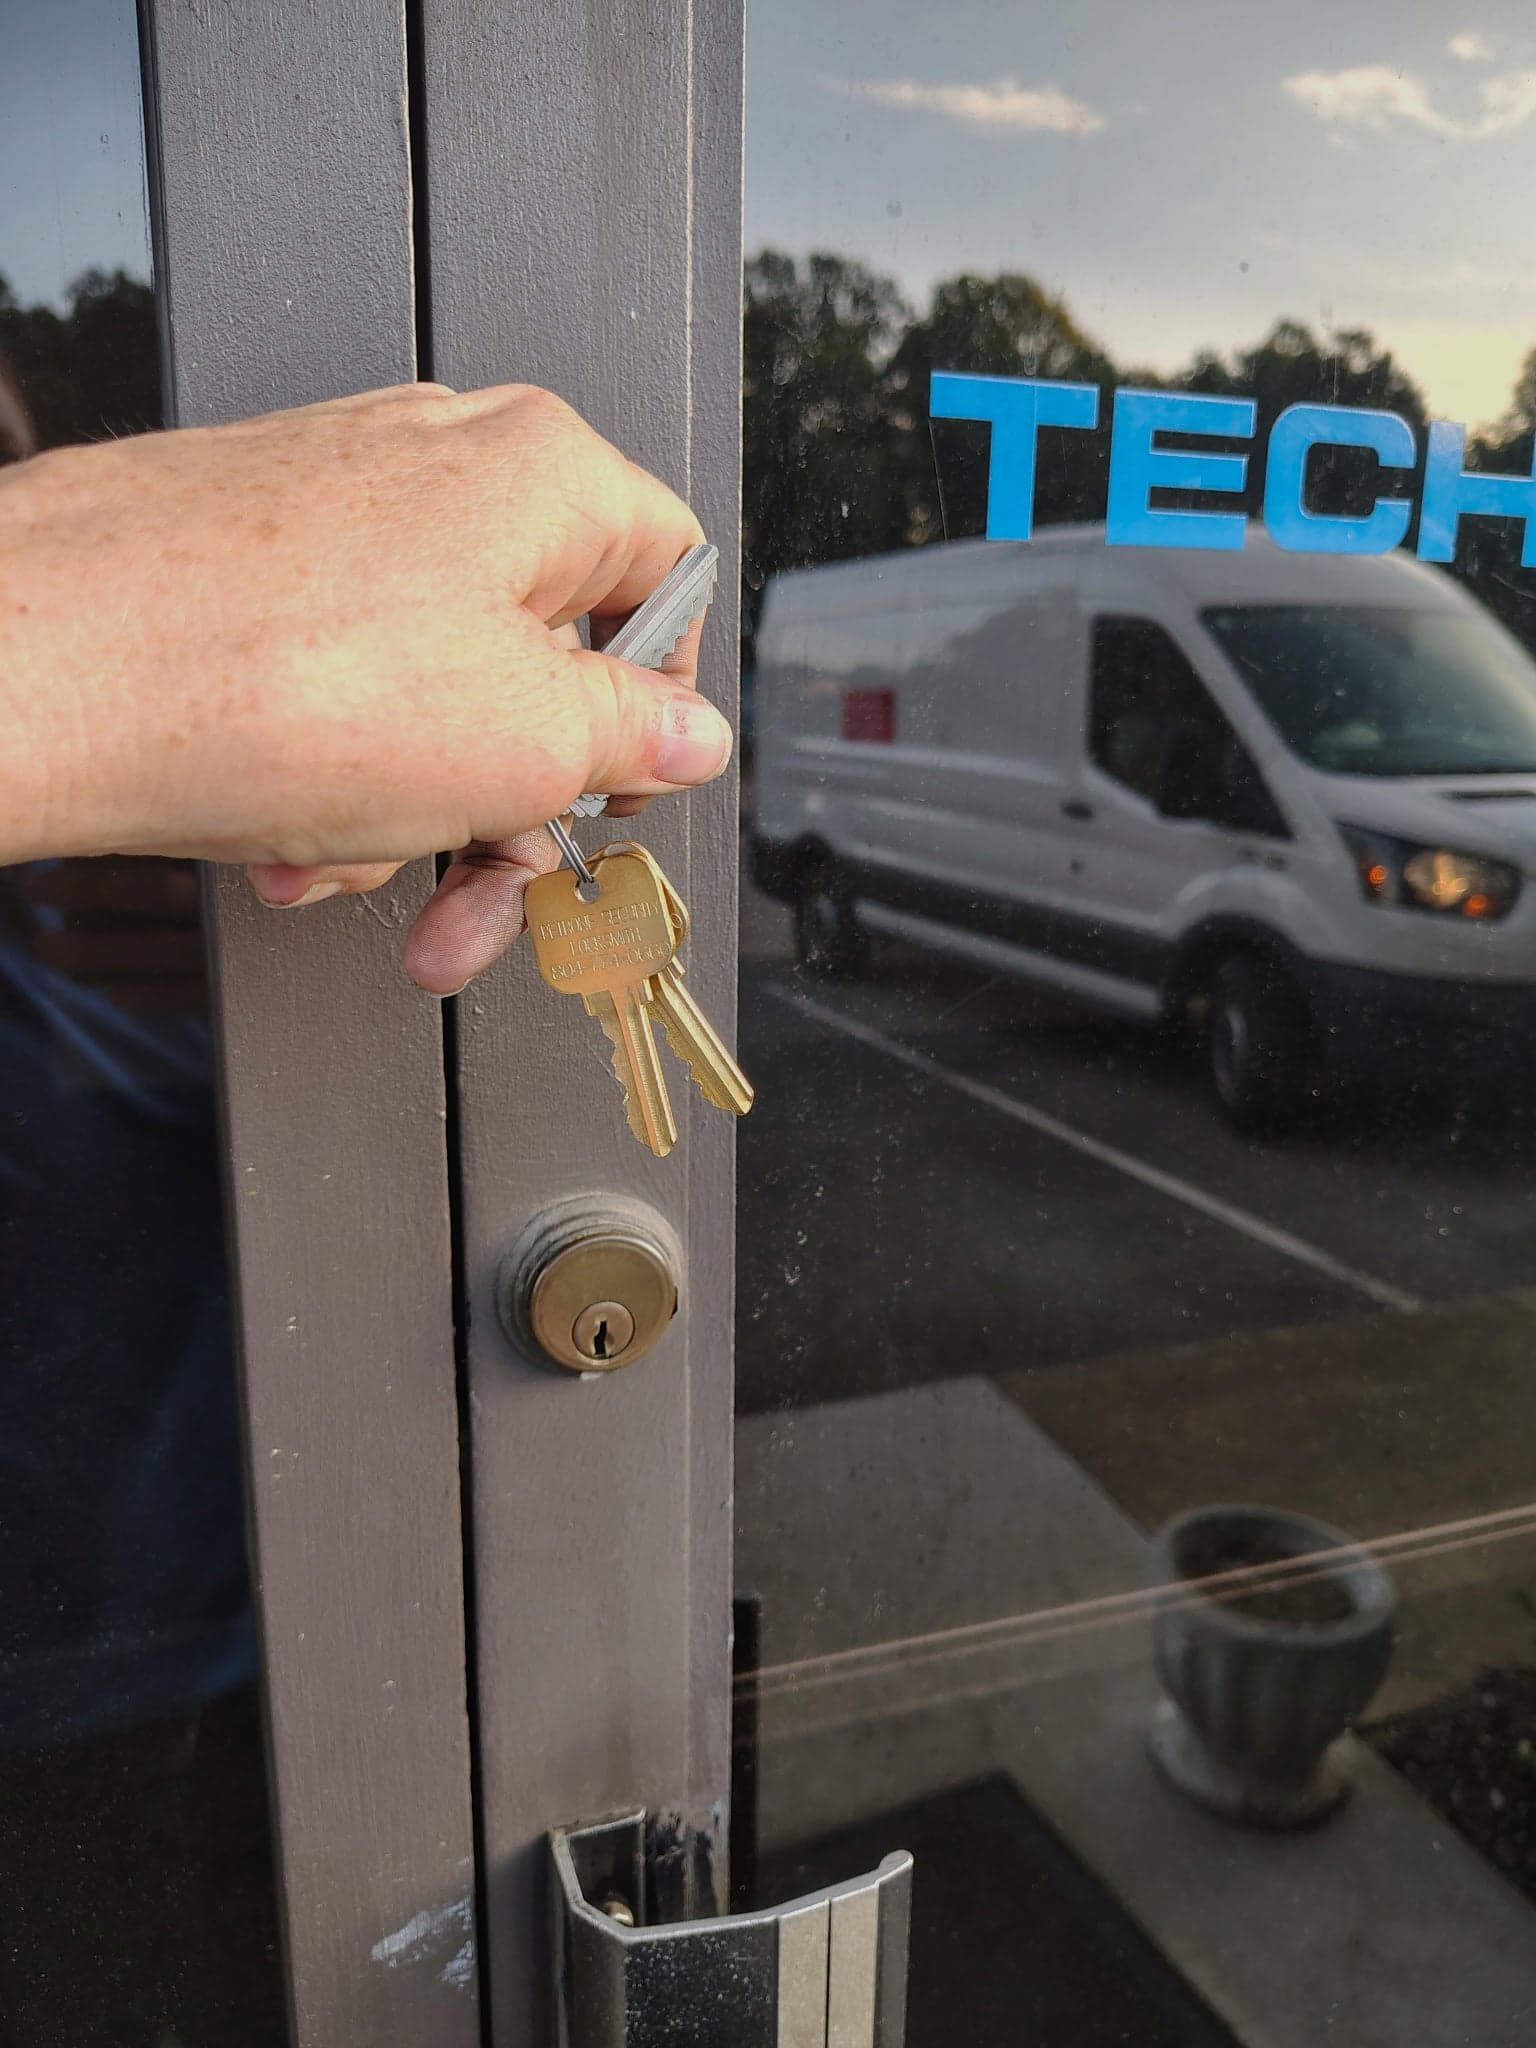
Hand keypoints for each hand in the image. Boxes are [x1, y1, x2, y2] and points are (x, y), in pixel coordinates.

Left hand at [0, 383, 730, 991]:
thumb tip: (689, 735)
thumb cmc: (273, 678)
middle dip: (511, 808)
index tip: (616, 790)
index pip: (668, 578)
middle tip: (482, 892)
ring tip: (340, 868)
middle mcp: (440, 467)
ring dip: (408, 815)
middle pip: (542, 660)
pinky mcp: (253, 559)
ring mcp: (337, 508)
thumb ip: (635, 738)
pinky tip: (283, 841)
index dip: (659, 704)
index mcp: (542, 473)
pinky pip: (341, 685)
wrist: (37, 670)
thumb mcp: (529, 742)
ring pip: (434, 690)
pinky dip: (330, 777)